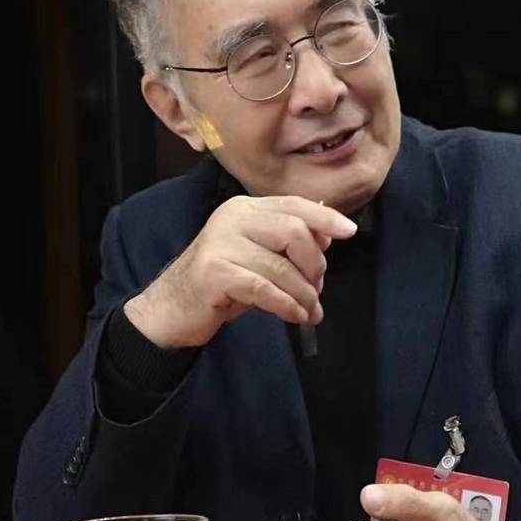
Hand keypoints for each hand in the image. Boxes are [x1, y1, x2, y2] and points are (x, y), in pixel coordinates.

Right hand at [124, 196, 357, 348]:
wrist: (171, 309)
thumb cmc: (221, 284)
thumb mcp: (258, 258)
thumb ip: (288, 244)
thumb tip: (329, 234)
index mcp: (244, 209)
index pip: (292, 204)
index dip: (324, 217)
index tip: (349, 231)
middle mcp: (231, 219)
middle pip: (292, 231)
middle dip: (313, 264)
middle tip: (316, 289)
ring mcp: (219, 244)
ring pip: (280, 266)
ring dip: (303, 294)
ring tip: (308, 312)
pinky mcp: (213, 273)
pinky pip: (263, 288)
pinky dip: (286, 304)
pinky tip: (293, 315)